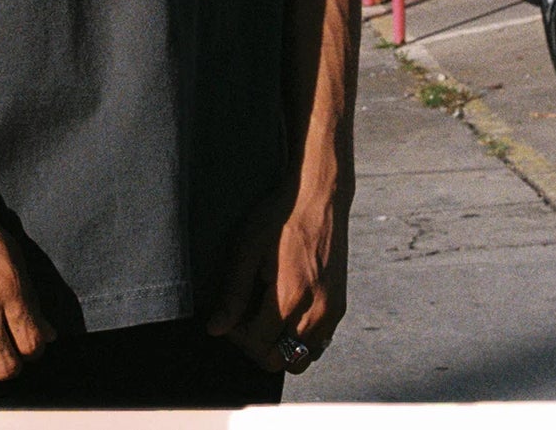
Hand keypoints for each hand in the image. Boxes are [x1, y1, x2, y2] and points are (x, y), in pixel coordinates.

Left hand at [205, 182, 349, 373]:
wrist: (320, 195)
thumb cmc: (280, 216)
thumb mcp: (247, 248)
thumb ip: (233, 294)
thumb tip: (216, 328)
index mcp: (289, 298)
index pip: (257, 344)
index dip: (237, 334)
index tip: (230, 315)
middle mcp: (315, 313)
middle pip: (279, 360)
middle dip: (256, 346)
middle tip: (245, 318)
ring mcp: (331, 312)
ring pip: (301, 358)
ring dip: (280, 347)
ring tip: (266, 316)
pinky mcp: (339, 306)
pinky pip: (318, 343)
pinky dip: (300, 339)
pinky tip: (286, 311)